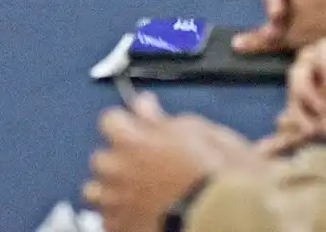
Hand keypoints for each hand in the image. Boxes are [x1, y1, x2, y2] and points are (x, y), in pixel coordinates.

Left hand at [83, 93, 262, 231]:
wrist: (228, 217)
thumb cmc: (220, 177)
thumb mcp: (199, 132)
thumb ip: (163, 118)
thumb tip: (146, 106)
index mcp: (133, 141)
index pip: (109, 120)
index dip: (126, 123)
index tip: (139, 127)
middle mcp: (118, 171)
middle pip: (101, 158)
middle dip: (119, 159)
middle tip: (147, 165)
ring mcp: (117, 204)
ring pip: (96, 192)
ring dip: (113, 190)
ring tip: (140, 194)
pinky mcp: (122, 229)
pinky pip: (109, 220)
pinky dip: (122, 217)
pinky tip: (143, 214)